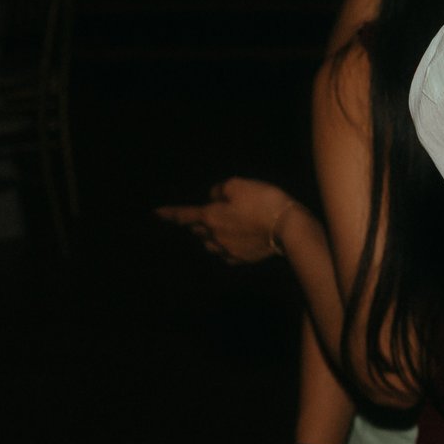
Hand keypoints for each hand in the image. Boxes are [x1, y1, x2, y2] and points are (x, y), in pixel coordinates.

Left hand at [155, 177, 298, 264]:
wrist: (288, 228)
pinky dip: (227, 246)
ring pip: (209, 244)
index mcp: (210, 216)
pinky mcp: (241, 259)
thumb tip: (214, 197)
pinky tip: (238, 241)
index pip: (183, 215)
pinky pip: (226, 254)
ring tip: (223, 229)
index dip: (168, 213)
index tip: (154, 213)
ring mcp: (227, 251)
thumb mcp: (239, 184)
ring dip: (211, 236)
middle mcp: (213, 237)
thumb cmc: (263, 202)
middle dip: (197, 223)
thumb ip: (220, 189)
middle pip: (197, 231)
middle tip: (208, 215)